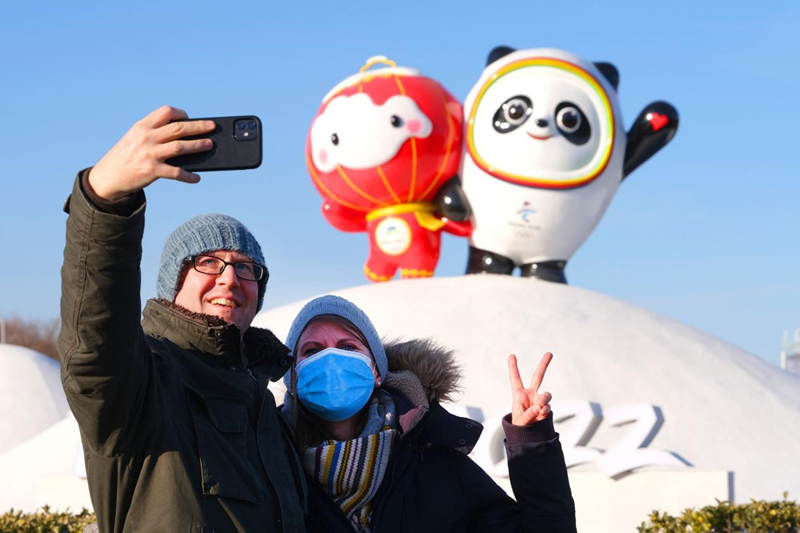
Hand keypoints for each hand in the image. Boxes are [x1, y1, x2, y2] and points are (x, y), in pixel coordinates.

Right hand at [87, 105, 215, 200]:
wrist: (107, 177)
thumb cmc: (126, 156)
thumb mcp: (135, 138)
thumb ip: (154, 133)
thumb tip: (184, 137)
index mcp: (142, 126)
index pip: (165, 112)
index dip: (181, 114)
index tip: (189, 118)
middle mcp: (147, 137)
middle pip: (178, 128)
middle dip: (199, 127)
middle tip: (213, 127)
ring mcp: (149, 154)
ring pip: (180, 147)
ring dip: (198, 146)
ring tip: (210, 145)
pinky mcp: (152, 171)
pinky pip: (176, 172)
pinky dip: (189, 175)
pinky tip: (197, 178)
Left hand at [508, 352, 552, 425]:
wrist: (528, 434)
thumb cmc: (519, 425)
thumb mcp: (519, 422)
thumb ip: (527, 415)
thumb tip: (538, 407)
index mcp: (519, 394)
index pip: (515, 379)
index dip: (513, 367)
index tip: (511, 355)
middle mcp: (530, 394)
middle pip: (538, 377)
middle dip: (544, 365)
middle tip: (550, 353)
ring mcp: (539, 401)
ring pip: (546, 395)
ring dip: (544, 400)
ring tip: (538, 409)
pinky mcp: (546, 408)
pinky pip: (548, 407)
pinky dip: (544, 412)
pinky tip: (540, 416)